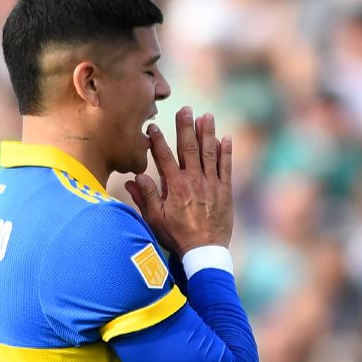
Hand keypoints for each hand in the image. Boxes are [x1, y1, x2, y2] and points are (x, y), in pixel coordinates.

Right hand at [128, 106, 232, 253]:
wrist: (204, 252)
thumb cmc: (177, 237)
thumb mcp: (155, 219)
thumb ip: (145, 197)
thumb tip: (136, 176)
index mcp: (175, 187)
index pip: (164, 157)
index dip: (157, 140)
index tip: (153, 126)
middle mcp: (194, 181)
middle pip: (188, 148)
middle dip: (186, 127)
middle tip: (185, 109)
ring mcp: (211, 185)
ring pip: (209, 153)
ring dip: (207, 133)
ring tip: (206, 116)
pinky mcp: (225, 191)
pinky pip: (226, 167)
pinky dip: (226, 152)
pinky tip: (225, 138)